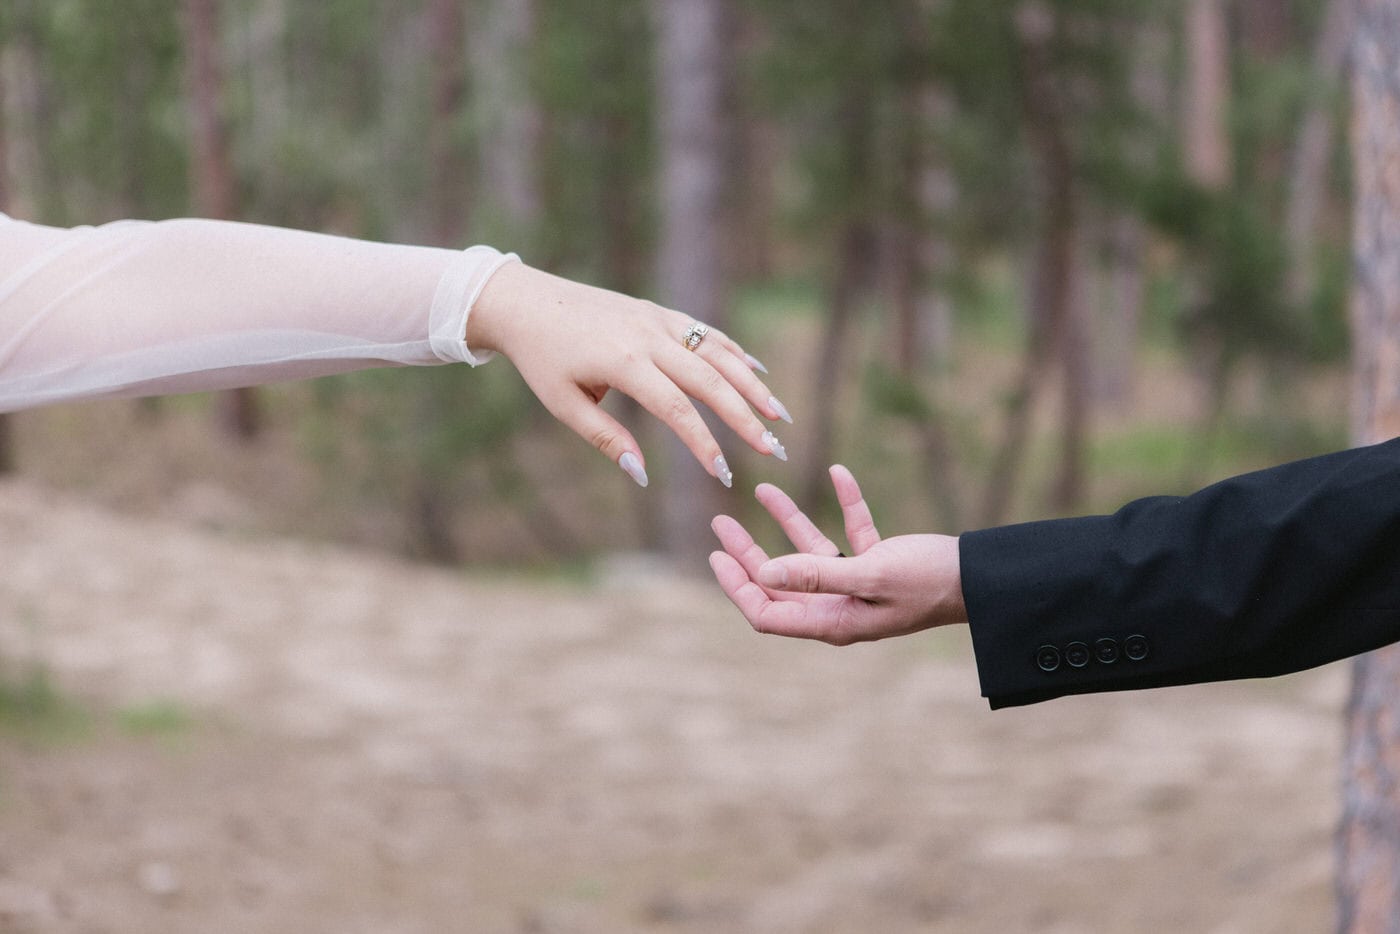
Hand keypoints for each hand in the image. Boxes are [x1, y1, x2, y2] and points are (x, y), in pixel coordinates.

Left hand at [468, 262, 790, 486]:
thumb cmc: (542, 360)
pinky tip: (756, 372)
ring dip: (752, 384)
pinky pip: (705, 333)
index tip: (723, 473)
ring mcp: (657, 320)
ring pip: (717, 353)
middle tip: (774, 448)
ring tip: (778, 414)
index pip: (677, 410)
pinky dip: (734, 352)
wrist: (527, 302)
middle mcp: (648, 338)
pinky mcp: (658, 312)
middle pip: (711, 381)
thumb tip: (642, 474)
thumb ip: (605, 439)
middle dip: (746, 417)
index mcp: (623, 363)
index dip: (704, 444)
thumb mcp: (564, 405)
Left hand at [708, 465, 965, 643]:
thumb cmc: (927, 581)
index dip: (737, 586)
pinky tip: (839, 472)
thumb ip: (816, 573)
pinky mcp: (881, 564)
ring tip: (763, 490)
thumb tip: (763, 571)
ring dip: (787, 522)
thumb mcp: (869, 575)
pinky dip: (844, 504)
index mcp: (832, 621)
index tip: (717, 554)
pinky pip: (852, 532)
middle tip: (720, 523)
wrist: (980, 578)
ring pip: (810, 553)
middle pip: (780, 581)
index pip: (767, 612)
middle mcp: (839, 607)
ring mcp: (859, 586)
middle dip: (747, 552)